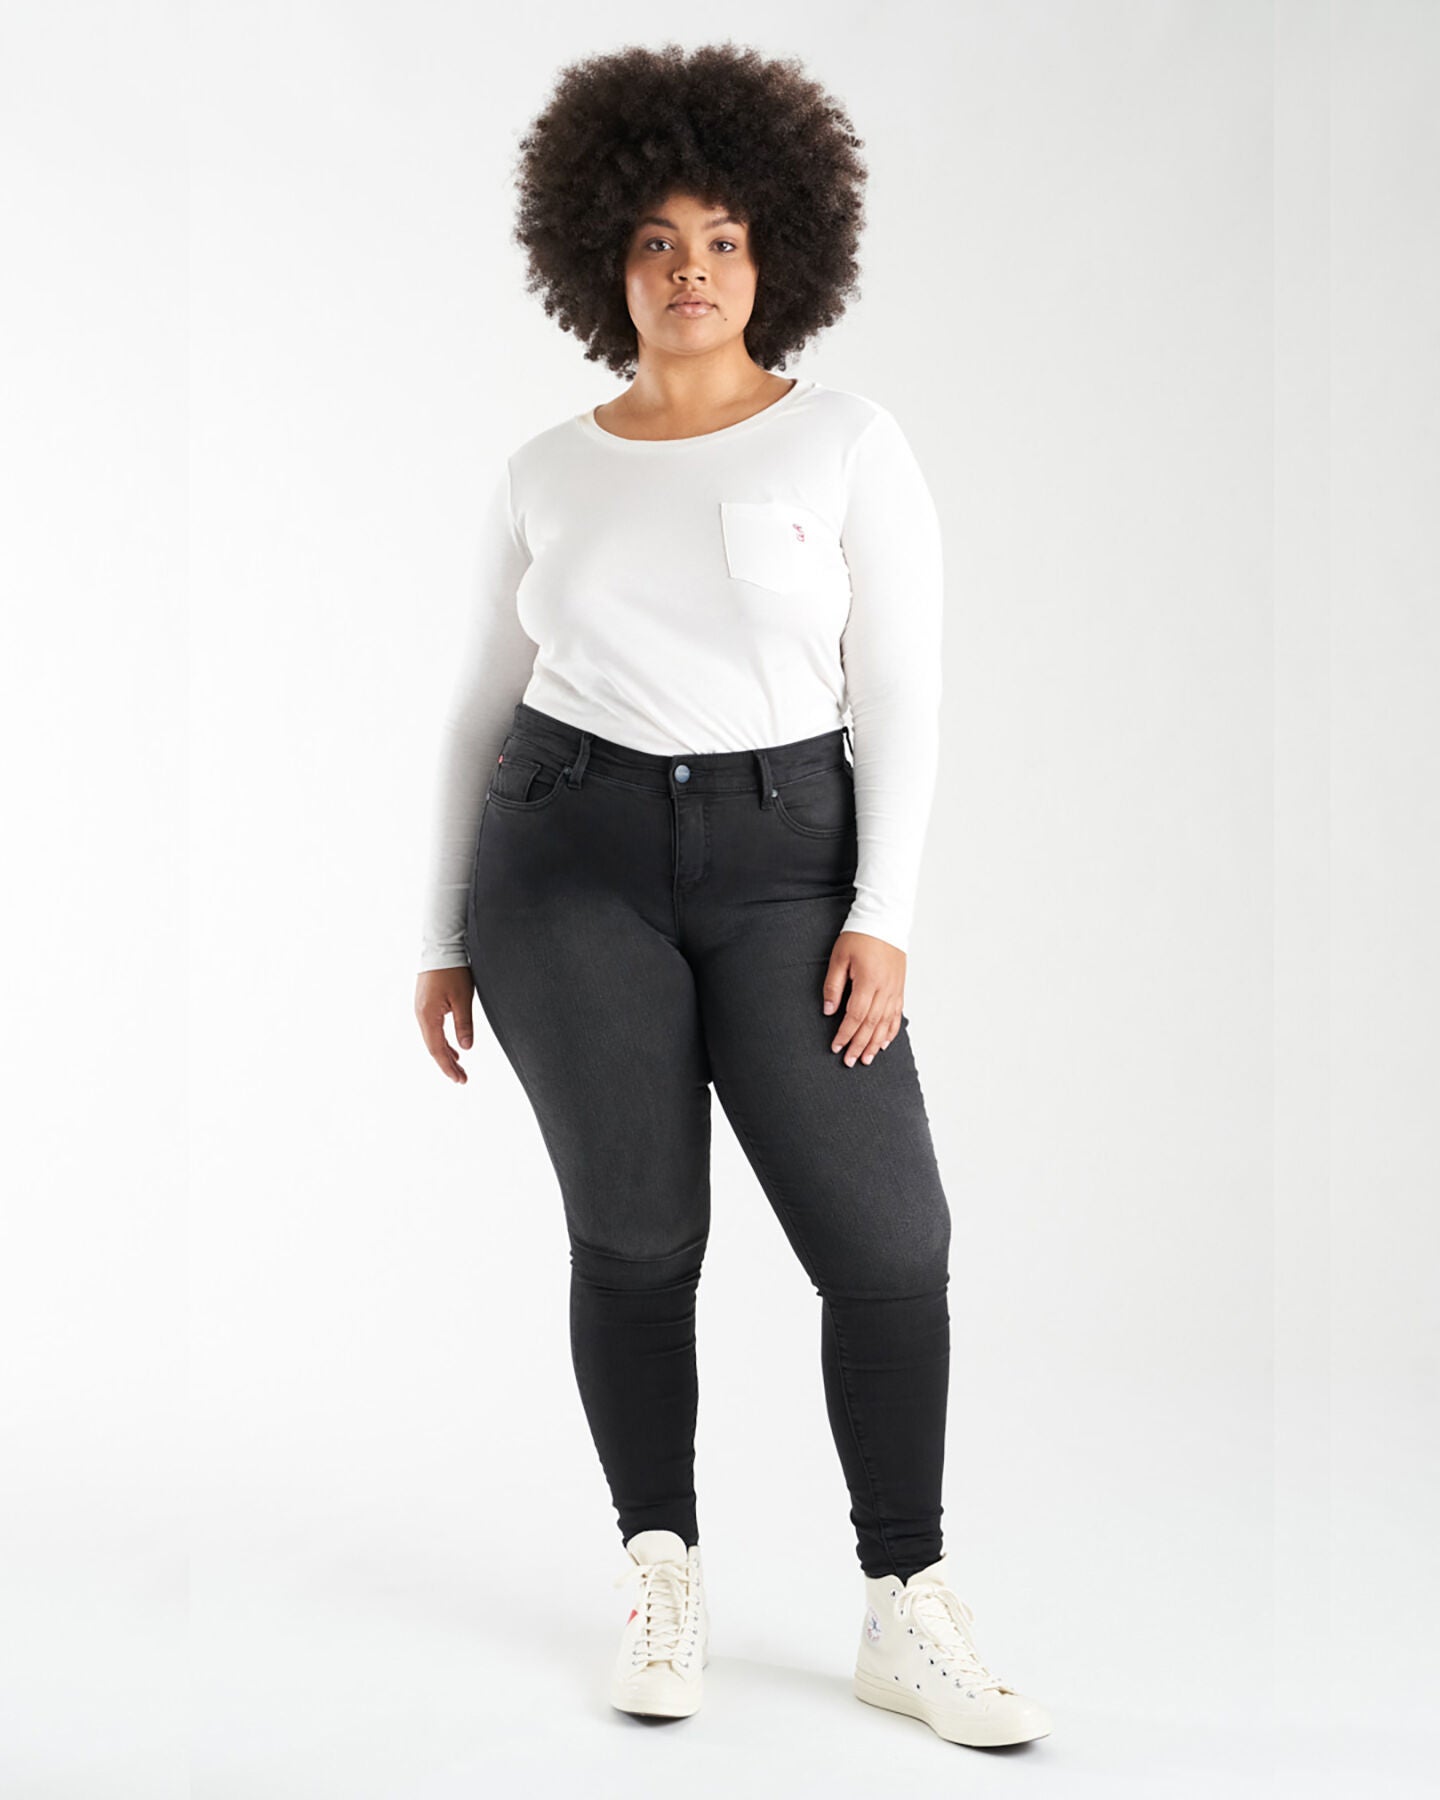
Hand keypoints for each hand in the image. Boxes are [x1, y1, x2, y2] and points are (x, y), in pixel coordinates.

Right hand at [415, 966, 475, 1083]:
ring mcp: (421, 1009)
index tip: (460, 1080)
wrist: (441, 947)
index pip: (437, 1050)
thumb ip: (464, 1025)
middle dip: (447, 1064)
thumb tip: (466, 1049)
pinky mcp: (425, 1004)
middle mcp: (421, 1015)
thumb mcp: (463, 999)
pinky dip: (442, 1041)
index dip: (448, 1067)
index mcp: (428, 1016)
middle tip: (462, 1078)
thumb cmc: (453, 971)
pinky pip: (433, 1029)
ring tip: (459, 1067)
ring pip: (433, 1039)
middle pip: (433, 1047)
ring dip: (445, 1053)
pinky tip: (453, 1048)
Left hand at [822, 931, 904, 1066]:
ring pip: (885, 1024)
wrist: (885, 920)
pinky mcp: (899, 988)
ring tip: (866, 1059)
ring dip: (875, 1044)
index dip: (845, 1034)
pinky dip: (890, 1031)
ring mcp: (895, 990)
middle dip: (859, 1045)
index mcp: (868, 982)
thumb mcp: (839, 958)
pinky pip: (896, 1015)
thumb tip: (828, 1010)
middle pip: (871, 1025)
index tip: (836, 1047)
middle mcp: (885, 990)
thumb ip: (833, 985)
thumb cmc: (859, 937)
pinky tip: (884, 1043)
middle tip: (849, 1061)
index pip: (855, 1017)